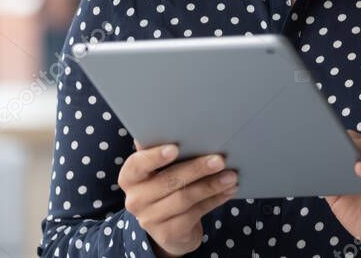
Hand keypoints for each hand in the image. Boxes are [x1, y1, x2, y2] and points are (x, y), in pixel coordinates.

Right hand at [119, 140, 238, 257]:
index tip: (175, 148)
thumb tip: (176, 127)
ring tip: (231, 176)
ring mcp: (150, 220)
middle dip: (196, 169)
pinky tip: (228, 191)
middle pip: (168, 181)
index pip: (137, 165)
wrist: (169, 229)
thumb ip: (164, 153)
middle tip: (219, 159)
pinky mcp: (168, 233)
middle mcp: (134, 200)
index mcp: (129, 178)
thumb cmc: (167, 187)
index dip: (154, 157)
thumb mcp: (160, 171)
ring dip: (211, 185)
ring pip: (185, 198)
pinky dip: (215, 200)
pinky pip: (195, 213)